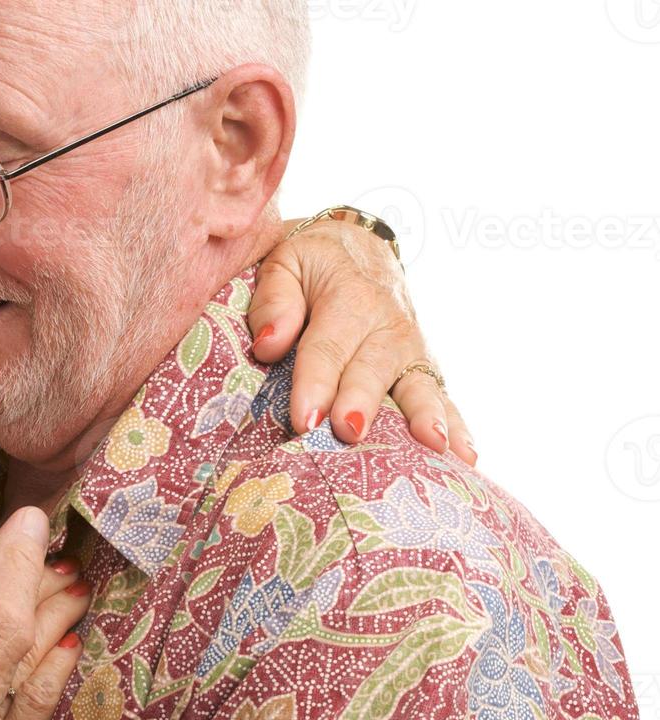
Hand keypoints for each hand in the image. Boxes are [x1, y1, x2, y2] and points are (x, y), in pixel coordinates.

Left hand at [248, 217, 476, 464]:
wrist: (358, 247)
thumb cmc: (311, 264)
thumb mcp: (284, 262)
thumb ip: (275, 300)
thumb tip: (269, 344)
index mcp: (348, 295)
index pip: (327, 344)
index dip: (315, 382)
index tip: (304, 419)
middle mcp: (387, 323)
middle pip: (374, 367)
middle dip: (363, 400)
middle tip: (349, 432)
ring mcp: (409, 347)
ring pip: (419, 382)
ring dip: (426, 415)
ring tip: (434, 447)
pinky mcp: (422, 365)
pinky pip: (440, 394)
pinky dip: (456, 425)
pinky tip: (465, 457)